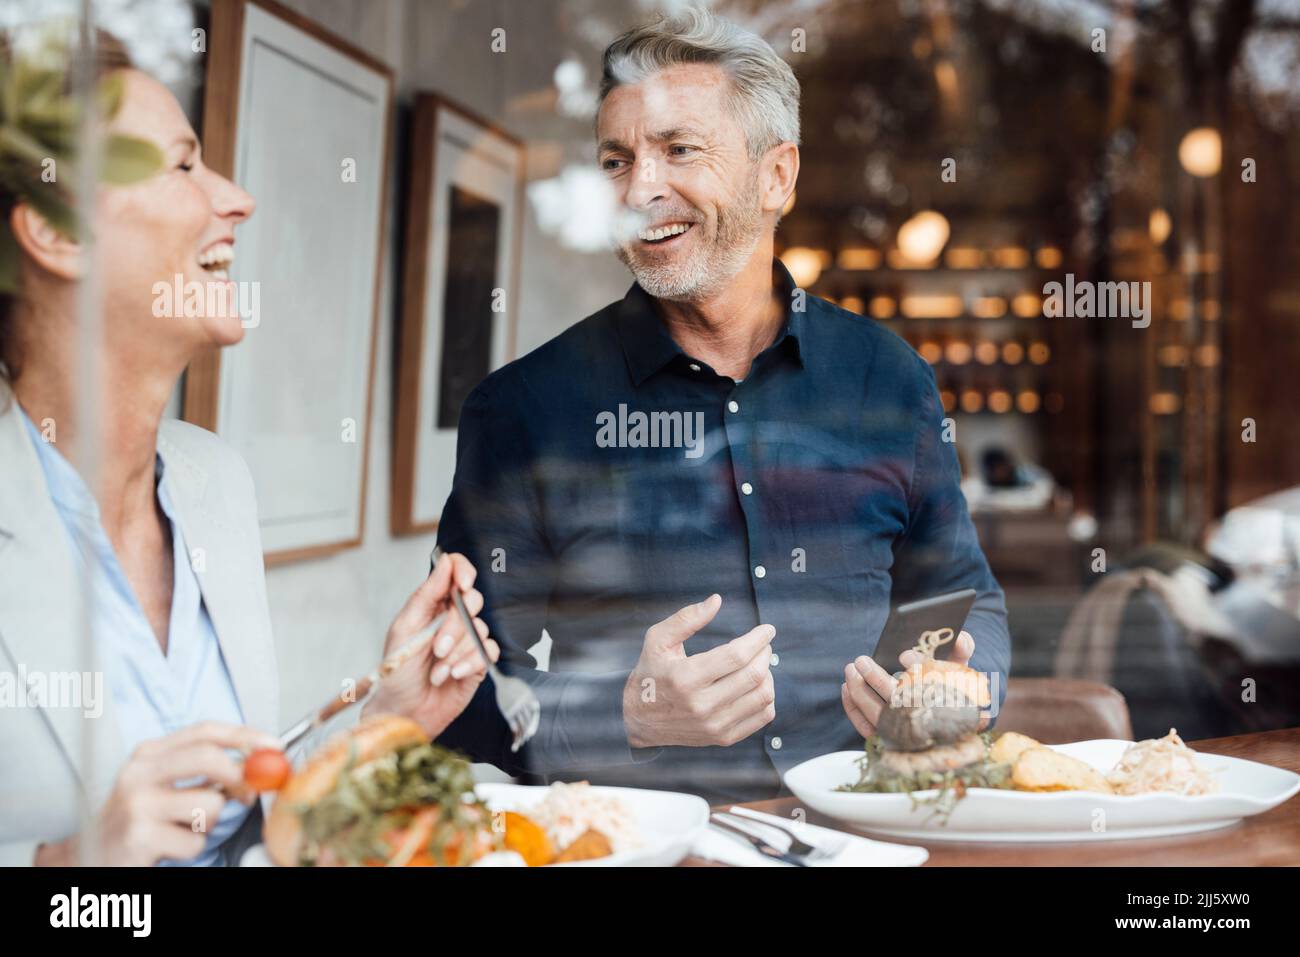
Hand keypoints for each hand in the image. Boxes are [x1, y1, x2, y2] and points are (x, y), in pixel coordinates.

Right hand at [34, 721, 277, 865]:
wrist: (89, 858)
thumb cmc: (138, 820)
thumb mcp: (162, 786)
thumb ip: (202, 772)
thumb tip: (257, 763)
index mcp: (148, 754)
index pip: (204, 731)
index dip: (244, 735)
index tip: (274, 746)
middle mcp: (138, 773)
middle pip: (208, 757)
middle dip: (239, 776)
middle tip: (249, 795)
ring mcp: (136, 805)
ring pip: (209, 805)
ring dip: (209, 824)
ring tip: (184, 830)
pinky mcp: (139, 837)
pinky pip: (194, 842)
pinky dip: (192, 850)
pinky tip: (168, 849)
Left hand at [364, 551, 498, 739]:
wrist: (403, 712)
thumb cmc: (397, 672)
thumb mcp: (404, 629)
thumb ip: (426, 594)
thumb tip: (445, 561)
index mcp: (432, 604)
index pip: (456, 572)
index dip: (463, 572)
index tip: (463, 585)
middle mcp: (452, 618)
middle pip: (472, 601)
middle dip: (454, 627)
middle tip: (436, 648)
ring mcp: (467, 640)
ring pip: (479, 629)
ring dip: (456, 653)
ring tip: (437, 671)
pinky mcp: (479, 662)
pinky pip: (488, 651)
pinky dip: (470, 664)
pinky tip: (453, 675)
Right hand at [622, 594, 776, 748]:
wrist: (637, 720)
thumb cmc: (650, 673)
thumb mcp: (658, 640)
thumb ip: (687, 618)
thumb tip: (716, 601)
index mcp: (684, 678)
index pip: (736, 656)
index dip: (758, 639)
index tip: (767, 629)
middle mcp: (701, 705)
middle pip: (753, 675)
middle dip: (765, 653)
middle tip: (763, 644)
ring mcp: (714, 725)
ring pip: (762, 696)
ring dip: (768, 674)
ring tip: (760, 663)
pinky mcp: (722, 738)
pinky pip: (762, 717)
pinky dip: (766, 697)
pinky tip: (756, 685)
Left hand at [841, 630, 987, 738]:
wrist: (947, 737)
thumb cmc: (951, 696)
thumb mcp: (959, 673)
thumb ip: (960, 651)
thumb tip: (960, 636)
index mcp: (946, 705)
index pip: (932, 688)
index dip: (918, 670)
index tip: (904, 656)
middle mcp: (925, 722)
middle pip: (897, 702)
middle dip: (876, 679)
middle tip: (861, 660)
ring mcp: (905, 735)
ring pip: (876, 715)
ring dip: (860, 690)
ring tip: (851, 668)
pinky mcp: (888, 742)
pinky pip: (865, 727)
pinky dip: (853, 708)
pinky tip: (847, 687)